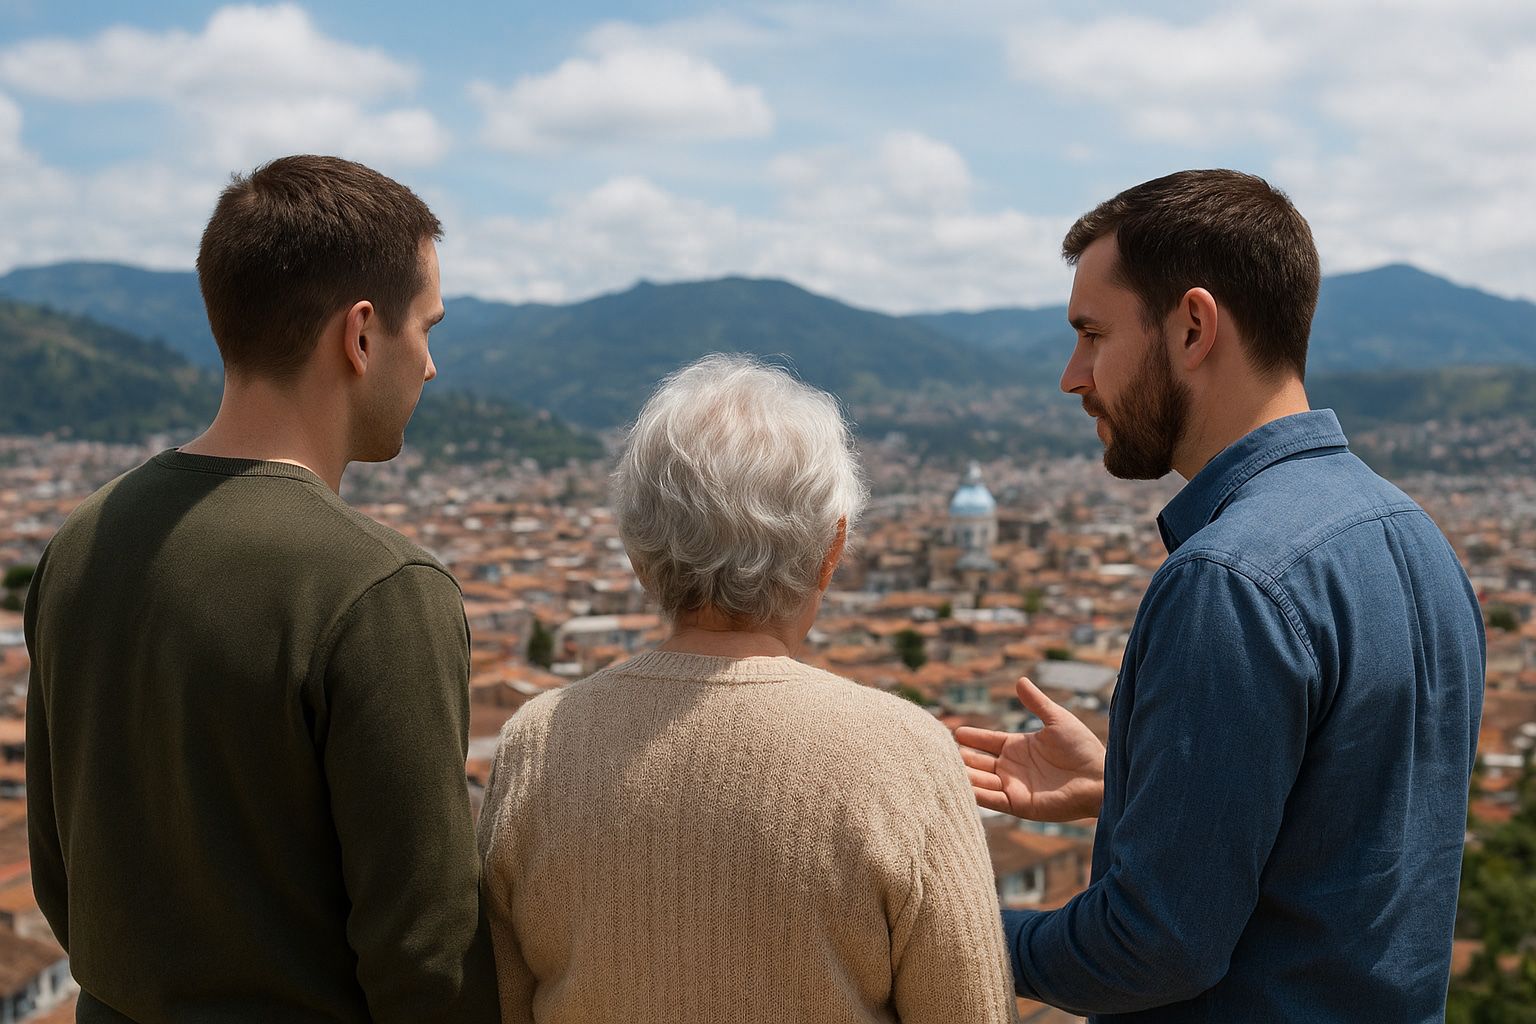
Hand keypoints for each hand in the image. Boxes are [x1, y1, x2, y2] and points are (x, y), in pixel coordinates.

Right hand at [954, 675, 1105, 821]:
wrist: (1099, 778)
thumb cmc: (1083, 748)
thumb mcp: (1057, 720)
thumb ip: (1037, 703)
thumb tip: (1020, 680)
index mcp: (1018, 747)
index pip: (987, 741)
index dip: (972, 737)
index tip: (954, 731)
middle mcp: (1012, 768)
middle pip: (979, 762)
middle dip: (961, 757)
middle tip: (940, 751)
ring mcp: (1014, 787)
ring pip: (981, 781)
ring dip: (965, 776)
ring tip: (945, 769)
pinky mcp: (1019, 805)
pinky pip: (992, 800)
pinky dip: (977, 794)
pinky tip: (963, 787)